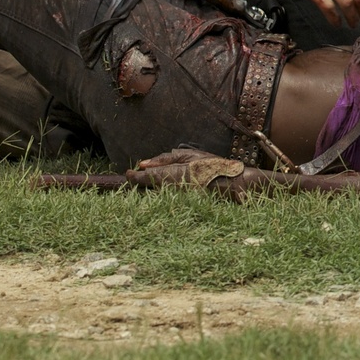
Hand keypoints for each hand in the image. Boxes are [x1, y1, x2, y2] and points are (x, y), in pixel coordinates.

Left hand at [125, 147, 264, 195]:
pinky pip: (166, 197)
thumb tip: (142, 164)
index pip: (143, 179)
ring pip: (155, 193)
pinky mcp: (180, 204)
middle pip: (147, 188)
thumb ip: (164, 159)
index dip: (133, 177)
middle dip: (141, 182)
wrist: (231, 184)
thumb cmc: (210, 166)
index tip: (127, 173)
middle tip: (137, 176)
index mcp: (169, 176)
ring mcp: (174, 199)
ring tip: (153, 181)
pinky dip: (164, 192)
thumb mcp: (188, 155)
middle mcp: (169, 190)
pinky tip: (171, 187)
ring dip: (152, 187)